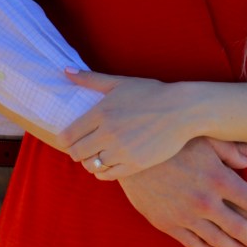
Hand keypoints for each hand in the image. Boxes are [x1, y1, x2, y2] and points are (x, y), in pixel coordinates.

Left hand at [60, 70, 196, 178]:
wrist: (181, 110)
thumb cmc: (150, 93)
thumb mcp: (119, 82)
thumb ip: (90, 79)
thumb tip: (65, 71)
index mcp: (101, 112)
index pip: (68, 136)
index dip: (65, 140)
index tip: (70, 138)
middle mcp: (108, 133)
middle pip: (77, 154)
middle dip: (77, 151)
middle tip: (84, 147)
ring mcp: (122, 151)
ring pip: (91, 165)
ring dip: (91, 161)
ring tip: (97, 154)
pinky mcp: (135, 164)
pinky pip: (108, 175)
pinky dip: (104, 171)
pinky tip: (108, 163)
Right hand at [118, 137, 246, 246]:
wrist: (129, 153)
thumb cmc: (170, 140)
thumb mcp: (204, 137)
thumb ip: (233, 146)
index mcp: (218, 178)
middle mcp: (205, 201)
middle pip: (240, 227)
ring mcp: (186, 216)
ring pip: (219, 240)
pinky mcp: (167, 224)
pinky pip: (192, 243)